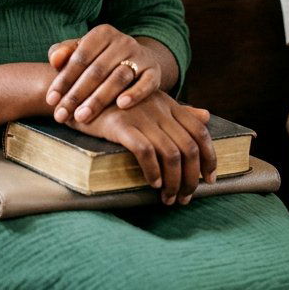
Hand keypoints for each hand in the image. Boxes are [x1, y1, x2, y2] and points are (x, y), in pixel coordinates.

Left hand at [46, 25, 160, 123]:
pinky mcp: (154, 71)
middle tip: (62, 114)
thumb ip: (64, 52)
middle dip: (77, 94)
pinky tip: (121, 106)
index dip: (64, 79)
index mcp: (102, 33)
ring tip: (82, 116)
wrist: (137, 60)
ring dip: (99, 99)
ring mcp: (140, 56)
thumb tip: (54, 59)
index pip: (79, 57)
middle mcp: (122, 41)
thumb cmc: (100, 58)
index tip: (51, 100)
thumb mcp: (82, 51)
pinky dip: (135, 94)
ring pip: (118, 78)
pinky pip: (146, 83)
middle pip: (96, 70)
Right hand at [73, 91, 215, 205]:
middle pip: (189, 148)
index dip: (210, 157)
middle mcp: (159, 108)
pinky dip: (153, 171)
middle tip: (186, 198)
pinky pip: (145, 152)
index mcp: (168, 103)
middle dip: (192, 178)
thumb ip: (178, 110)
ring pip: (171, 154)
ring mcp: (140, 115)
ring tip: (168, 198)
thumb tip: (207, 115)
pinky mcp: (121, 125)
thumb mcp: (150, 100)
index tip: (209, 179)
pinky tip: (152, 184)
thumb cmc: (116, 100)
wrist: (79, 91)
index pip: (200, 131)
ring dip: (174, 182)